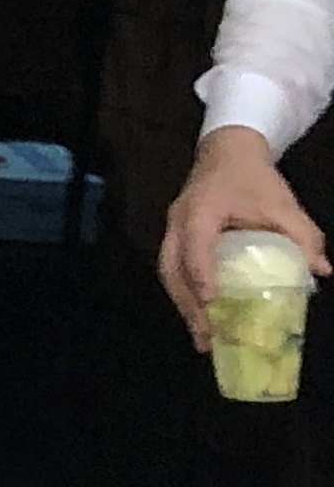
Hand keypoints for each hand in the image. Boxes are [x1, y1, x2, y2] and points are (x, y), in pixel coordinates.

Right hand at [159, 127, 330, 346]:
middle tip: (206, 336)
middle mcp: (178, 223)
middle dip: (187, 305)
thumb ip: (302, 235)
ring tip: (203, 336)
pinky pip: (174, 269)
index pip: (195, 247)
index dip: (201, 276)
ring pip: (168, 272)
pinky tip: (201, 314)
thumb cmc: (253, 177)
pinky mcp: (177, 236)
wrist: (228, 150)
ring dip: (183, 305)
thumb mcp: (281, 203)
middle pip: (171, 268)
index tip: (213, 304)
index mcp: (201, 212)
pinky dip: (184, 294)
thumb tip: (320, 271)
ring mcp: (173, 229)